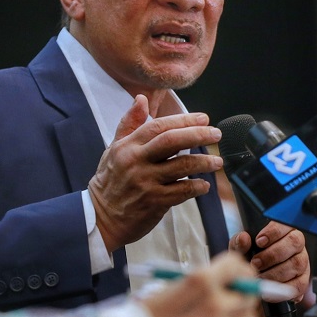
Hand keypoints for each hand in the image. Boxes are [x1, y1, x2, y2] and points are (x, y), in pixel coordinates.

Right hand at [89, 95, 223, 251]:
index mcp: (128, 146)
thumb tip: (141, 99)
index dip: (184, 120)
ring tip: (217, 161)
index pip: (159, 126)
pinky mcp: (154, 202)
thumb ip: (130, 124)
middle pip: (172, 141)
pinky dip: (197, 187)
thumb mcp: (114, 149)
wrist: (100, 217)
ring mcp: (146, 182)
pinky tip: (204, 185)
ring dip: (204, 162)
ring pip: (182, 166)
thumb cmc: (110, 181)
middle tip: (216, 134)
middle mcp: (136, 161)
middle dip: (198, 134)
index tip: (204, 118)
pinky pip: (182, 191)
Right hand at [141, 253, 257, 316]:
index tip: (237, 271)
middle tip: (235, 291)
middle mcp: (214, 304)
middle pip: (249, 293)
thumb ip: (206, 280)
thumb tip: (230, 280)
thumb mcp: (175, 283)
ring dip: (240, 312)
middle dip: (243, 290)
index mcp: (201, 281)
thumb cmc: (149, 311)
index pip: (237, 266)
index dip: (239, 267)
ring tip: (225, 311)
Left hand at [229, 221, 308, 303]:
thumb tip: (244, 238)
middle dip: (273, 254)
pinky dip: (283, 288)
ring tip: (259, 277)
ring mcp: (302, 261)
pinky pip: (299, 284)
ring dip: (275, 273)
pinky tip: (270, 289)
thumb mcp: (241, 248)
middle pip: (294, 242)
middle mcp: (296, 243)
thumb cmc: (249, 257)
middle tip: (256, 263)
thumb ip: (240, 242)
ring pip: (297, 263)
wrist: (251, 278)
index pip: (285, 224)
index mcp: (283, 229)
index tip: (258, 241)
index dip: (273, 232)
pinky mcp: (302, 279)